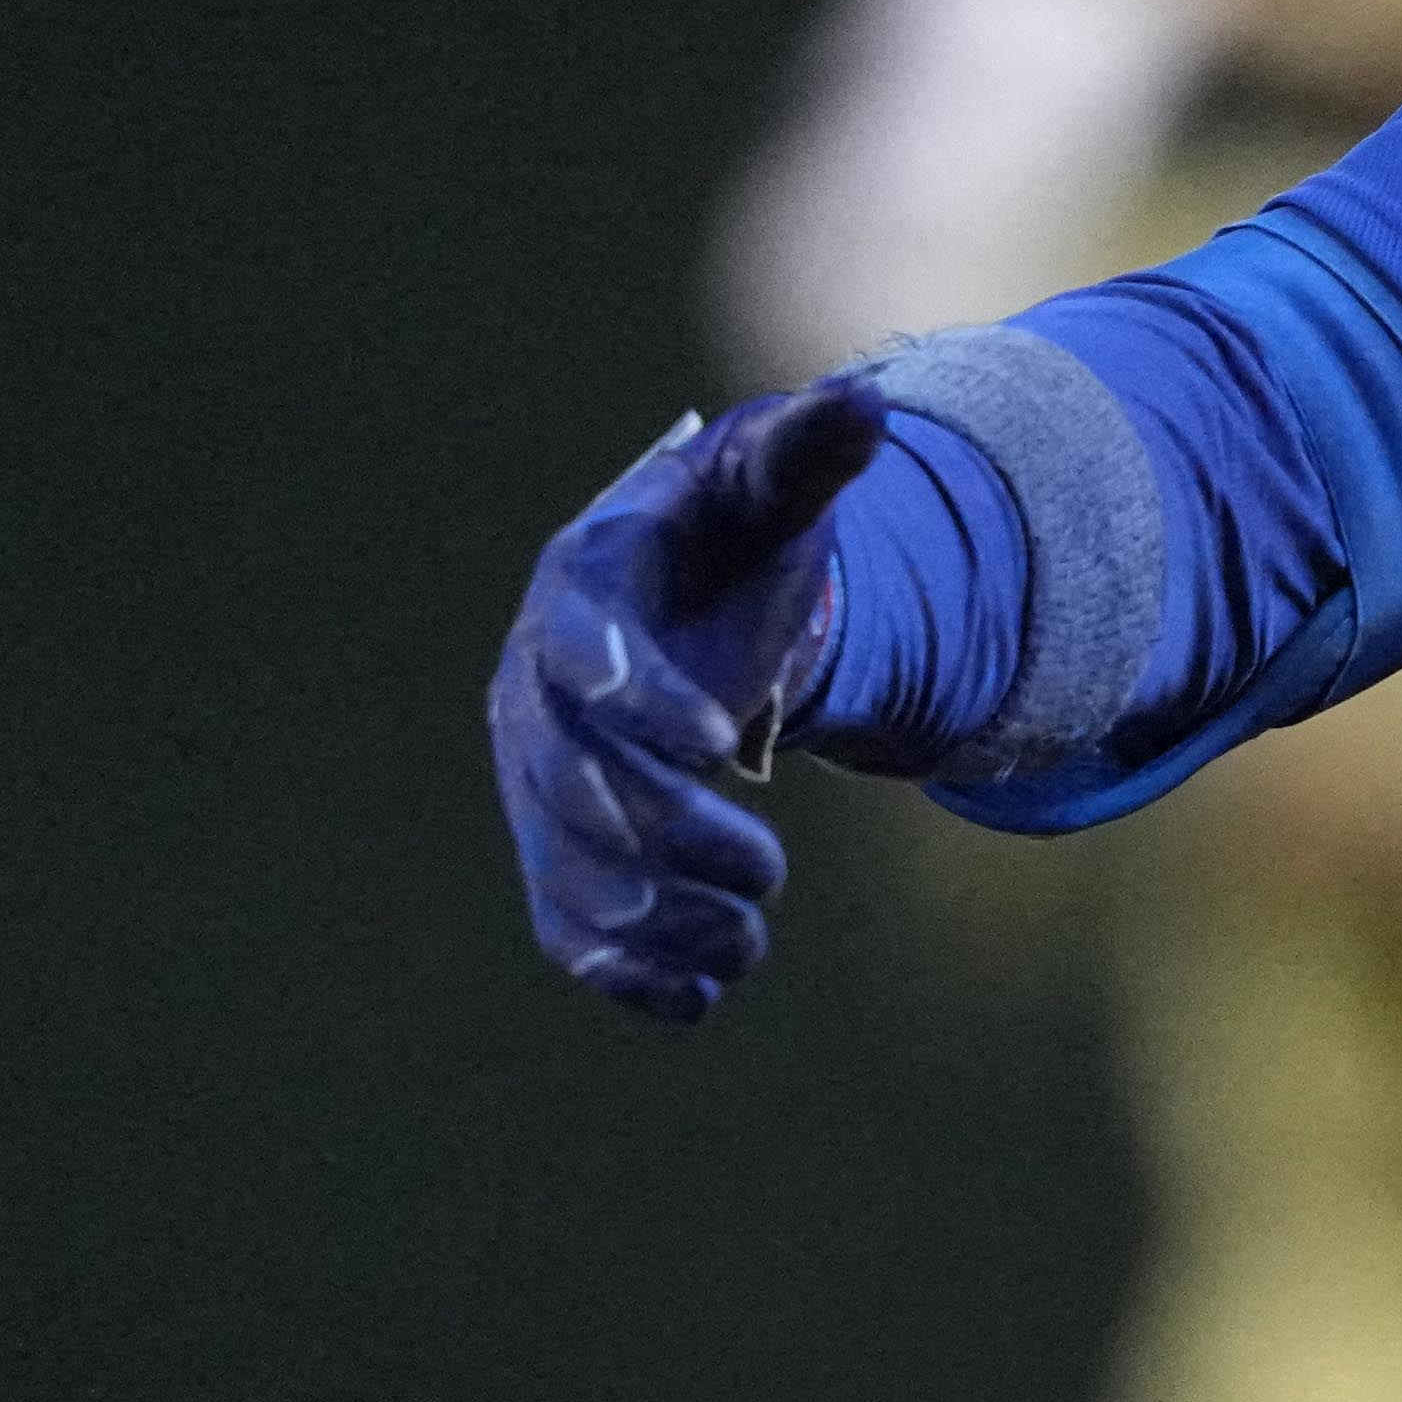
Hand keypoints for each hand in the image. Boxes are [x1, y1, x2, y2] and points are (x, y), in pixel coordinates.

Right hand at [489, 378, 887, 1024]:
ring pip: (569, 861)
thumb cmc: (737, 539)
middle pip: (575, 777)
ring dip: (655, 914)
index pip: (587, 650)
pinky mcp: (558, 848)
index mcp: (582, 588)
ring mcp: (536, 775)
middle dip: (668, 832)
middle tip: (770, 872)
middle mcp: (536, 687)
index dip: (643, 697)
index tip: (728, 740)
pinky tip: (700, 1000)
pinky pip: (568, 922)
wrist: (693, 608)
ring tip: (751, 939)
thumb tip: (865, 401)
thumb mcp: (773, 490)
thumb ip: (810, 452)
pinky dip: (626, 970)